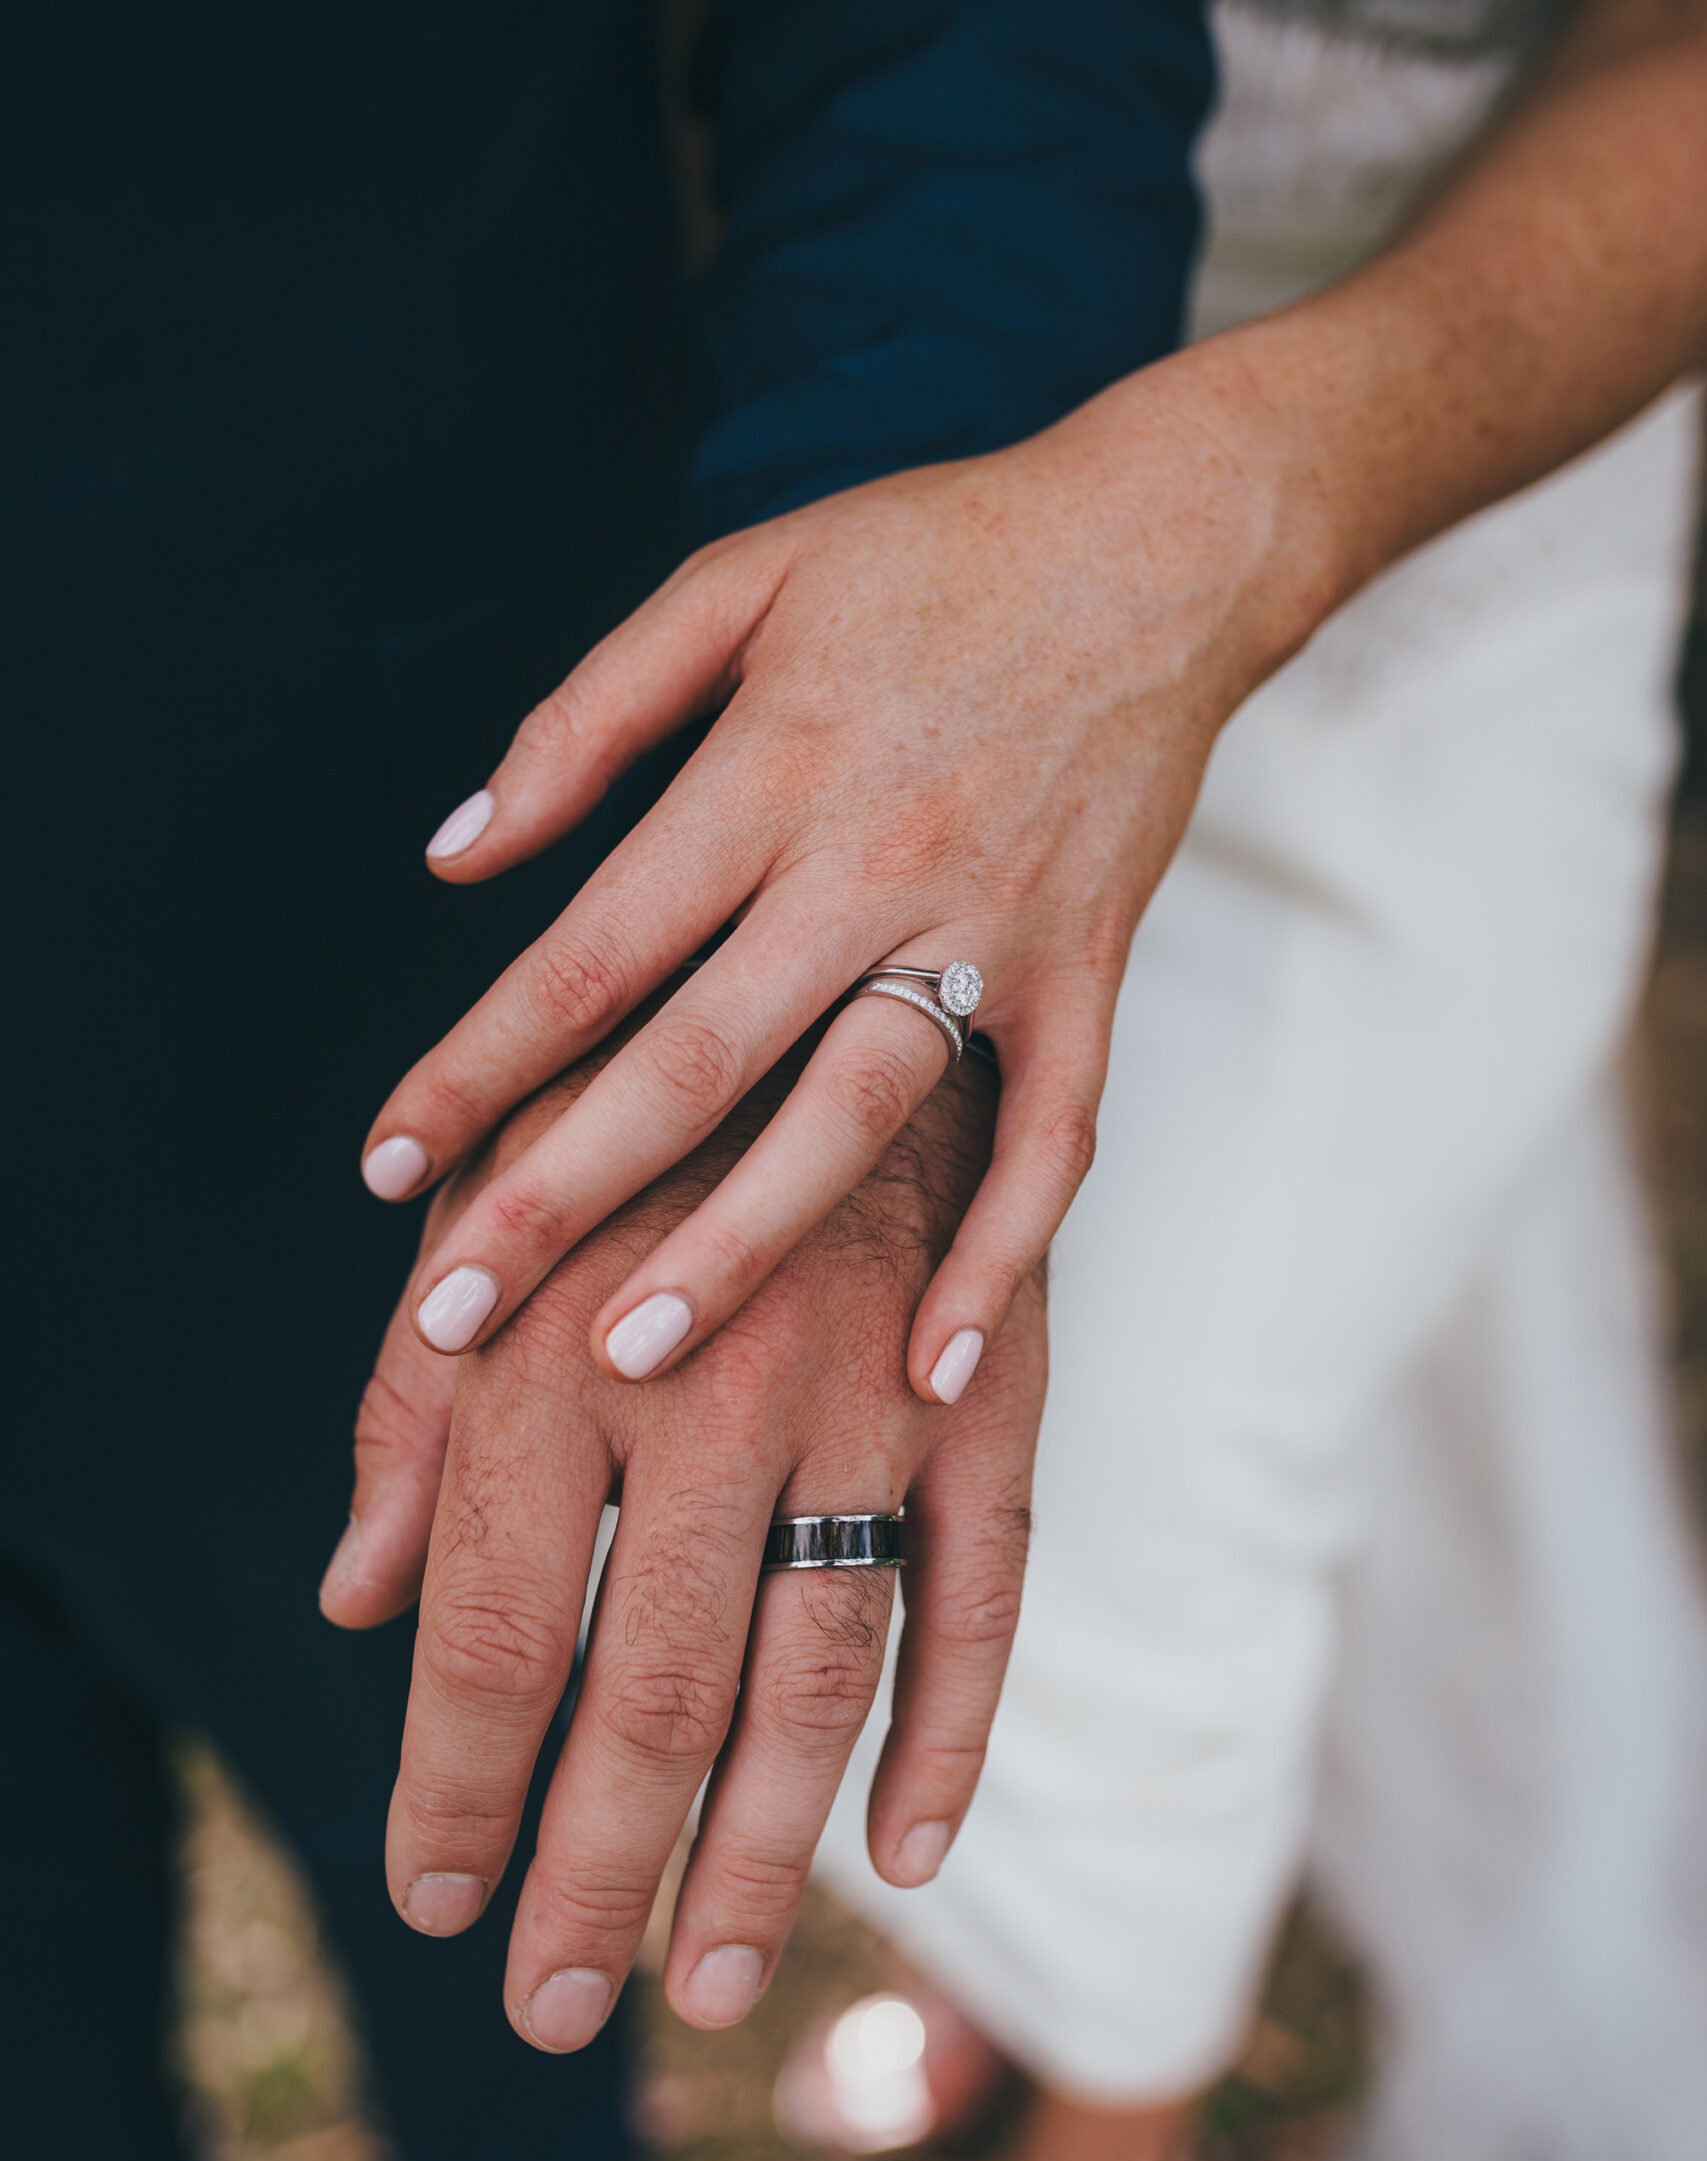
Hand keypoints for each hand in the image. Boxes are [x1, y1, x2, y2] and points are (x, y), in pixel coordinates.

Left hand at [321, 1034, 1045, 2044]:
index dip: (455, 1787)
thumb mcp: (480, 1227)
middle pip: (648, 1691)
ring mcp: (869, 1397)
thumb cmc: (629, 1123)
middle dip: (591, 1873)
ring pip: (813, 1675)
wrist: (850, 978)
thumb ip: (411, 1412)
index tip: (434, 1903)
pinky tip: (902, 1858)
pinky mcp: (990, 1397)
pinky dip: (951, 1736)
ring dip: (757, 1851)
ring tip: (701, 1986)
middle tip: (555, 2010)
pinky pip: (982, 1598)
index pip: (491, 1630)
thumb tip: (355, 1607)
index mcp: (556, 1346)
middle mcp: (711, 1383)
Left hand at [356, 347, 1324, 1404]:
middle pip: (693, 1060)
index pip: (590, 952)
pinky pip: (1050, 1140)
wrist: (1161, 545)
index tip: (384, 1165)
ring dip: (740, 1245)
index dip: (475, 1064)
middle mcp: (872, 862)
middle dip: (559, 1195)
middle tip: (449, 1315)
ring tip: (628, 1358)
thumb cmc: (929, 557)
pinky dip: (1000, 1260)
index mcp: (769, 767)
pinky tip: (932, 1376)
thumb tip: (452, 855)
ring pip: (852, 1116)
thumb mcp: (736, 581)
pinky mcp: (1088, 976)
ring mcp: (991, 933)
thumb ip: (588, 716)